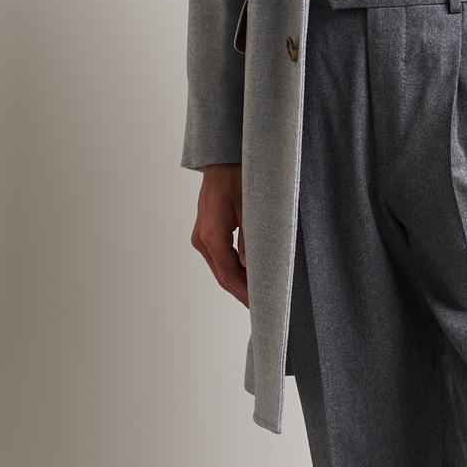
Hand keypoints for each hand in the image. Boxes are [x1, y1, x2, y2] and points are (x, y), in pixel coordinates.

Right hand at [191, 162, 248, 307]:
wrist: (222, 159)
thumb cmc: (237, 177)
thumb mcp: (250, 207)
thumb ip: (250, 240)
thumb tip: (252, 269)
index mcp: (211, 235)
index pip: (229, 275)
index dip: (245, 293)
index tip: (262, 306)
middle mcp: (201, 240)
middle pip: (223, 276)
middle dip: (243, 292)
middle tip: (264, 307)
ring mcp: (202, 236)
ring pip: (221, 268)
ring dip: (239, 282)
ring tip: (260, 295)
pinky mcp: (206, 232)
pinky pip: (220, 257)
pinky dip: (235, 268)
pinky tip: (250, 275)